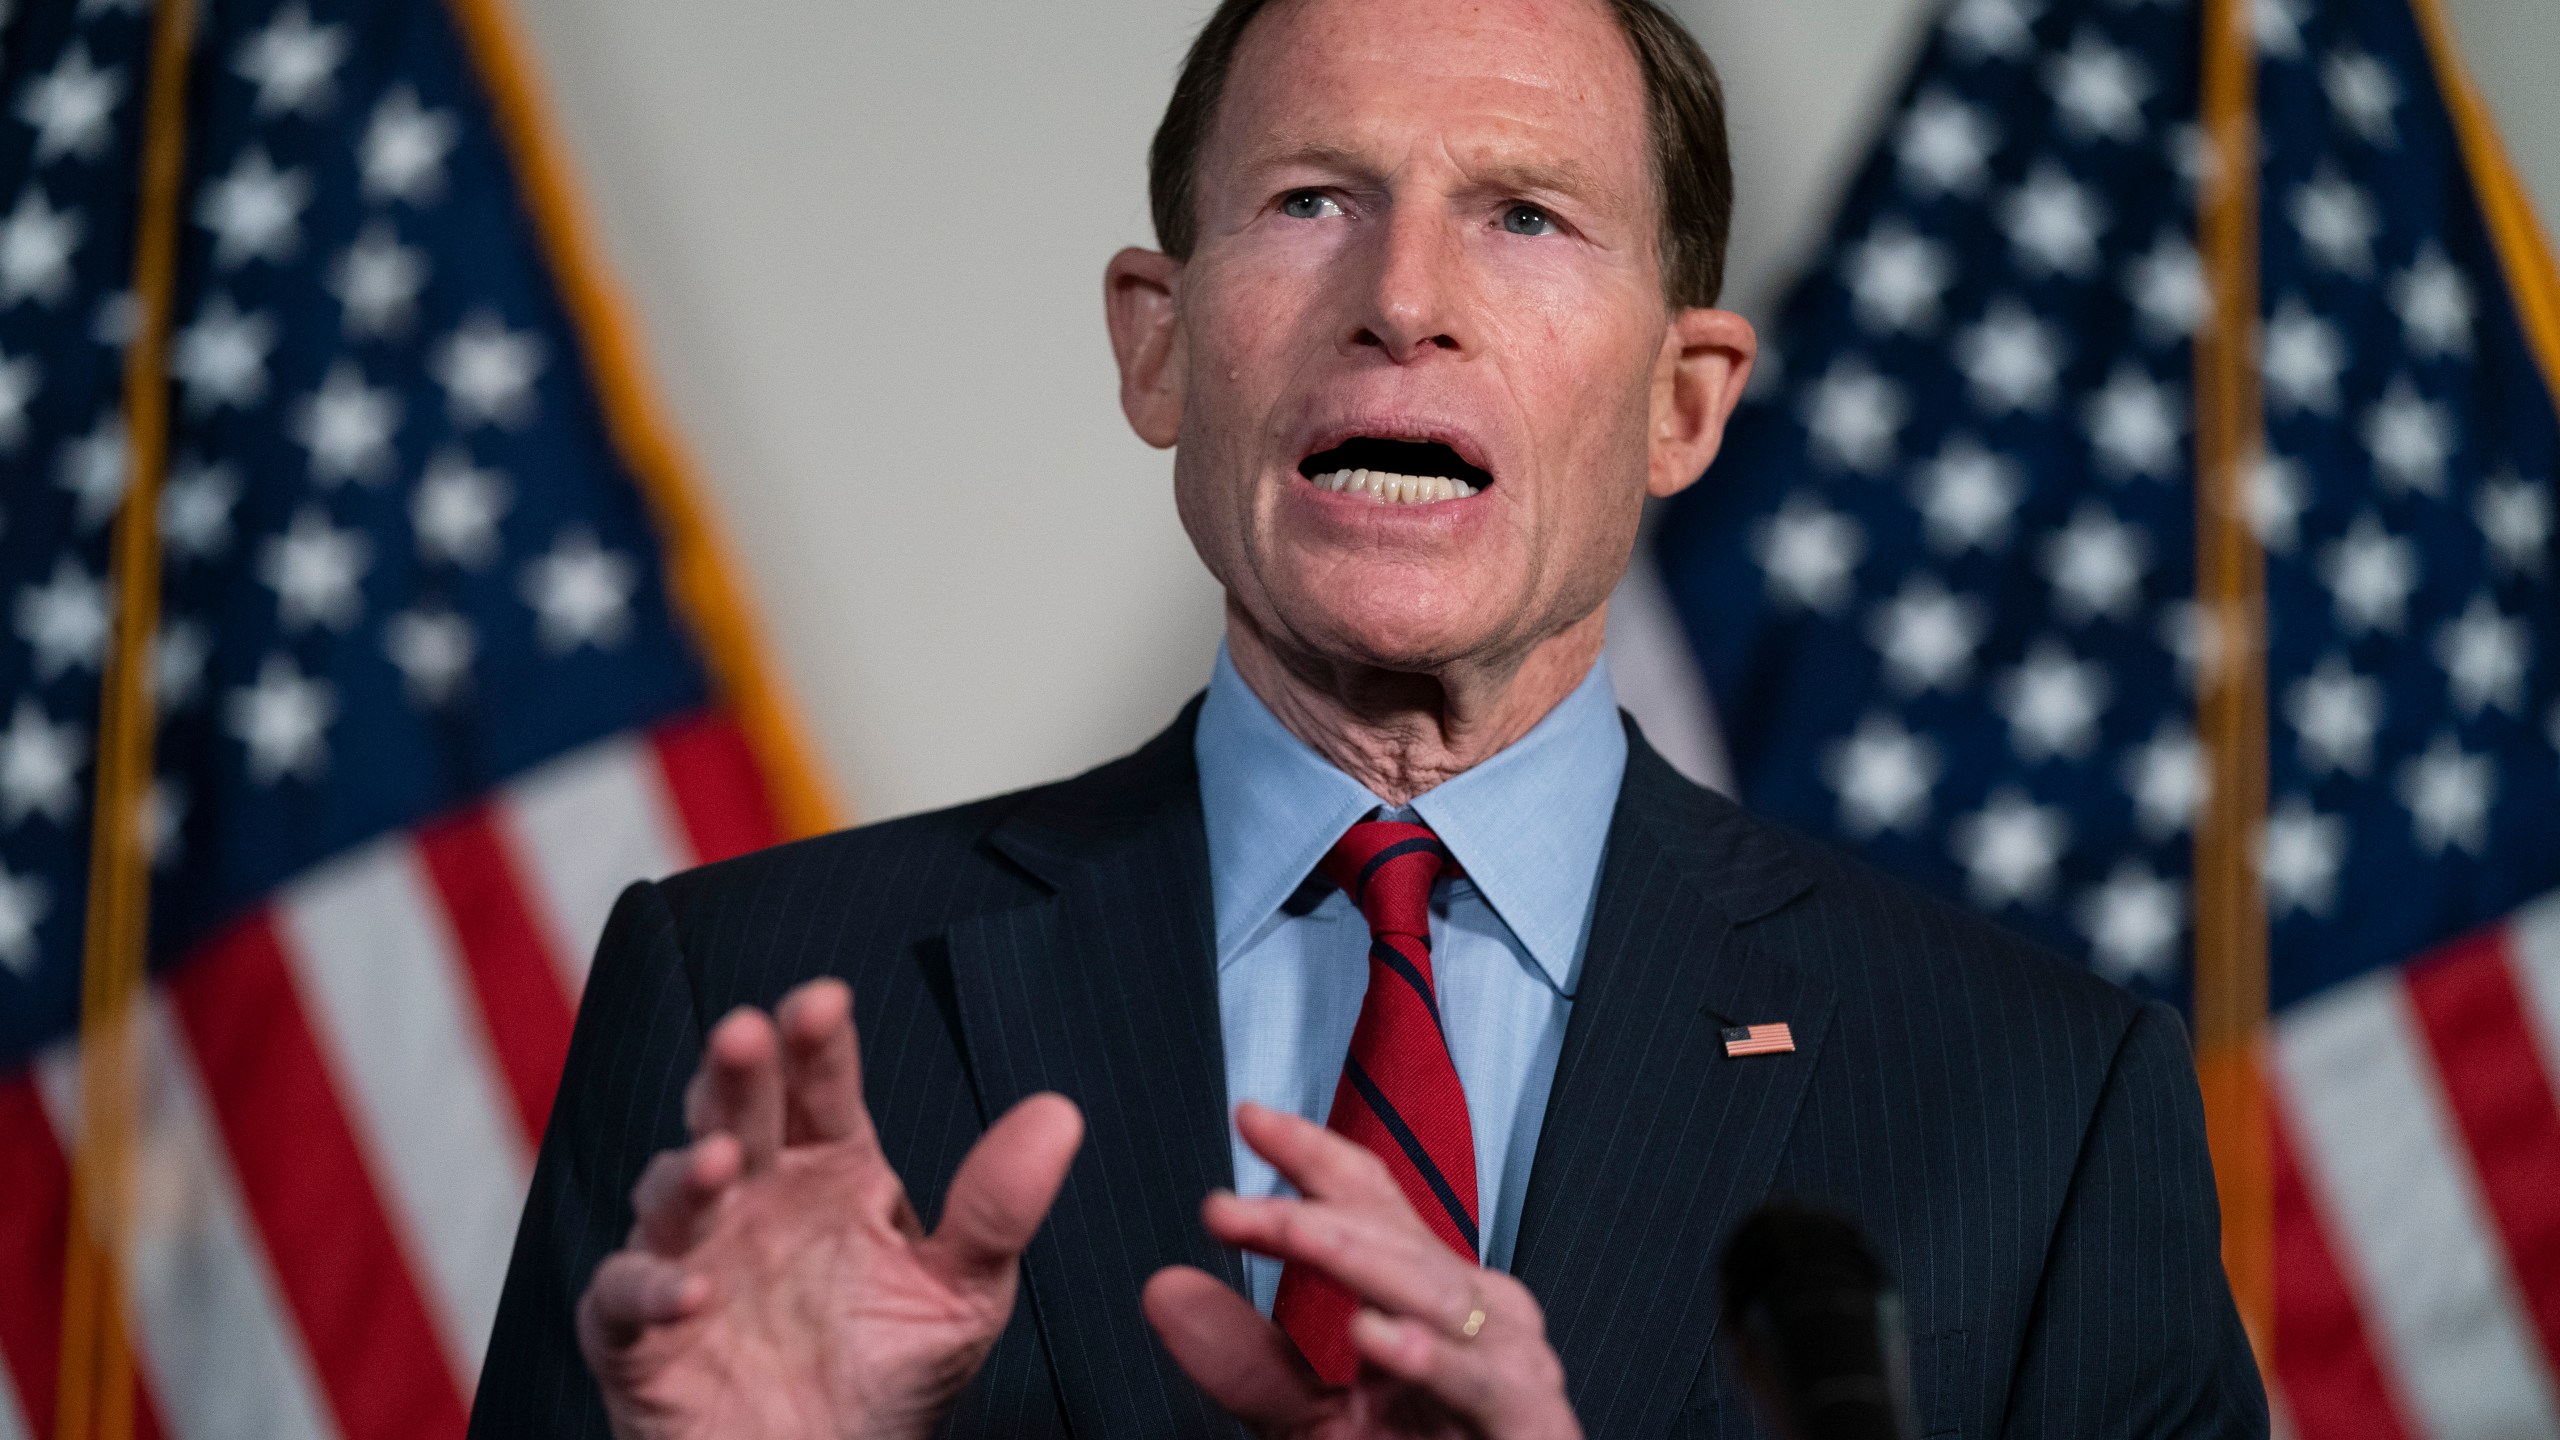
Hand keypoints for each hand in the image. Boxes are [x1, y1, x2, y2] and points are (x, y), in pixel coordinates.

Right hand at [575, 978, 1083, 1439]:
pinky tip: (693, 1288)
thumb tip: (1059, 1112)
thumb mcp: (962, 1293)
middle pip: (736, 1116)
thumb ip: (998, 1206)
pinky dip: (650, 1287)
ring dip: (688, 1174)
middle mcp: (753, 1199)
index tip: (825, 1000)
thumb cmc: (891, 1375)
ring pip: (669, 1196)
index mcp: (828, 1171)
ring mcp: (691, 1259)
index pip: (819, 1089)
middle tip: (746, 1033)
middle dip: (737, 1073)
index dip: (816, 1043)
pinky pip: (626, 1298)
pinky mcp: (639, 1334)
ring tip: (721, 1162)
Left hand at [1142, 1103, 1581, 1439]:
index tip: (1250, 1120)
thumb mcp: (1313, 1418)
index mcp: (1426, 1295)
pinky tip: (1377, 1335)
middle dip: (1306, 1213)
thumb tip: (1166, 1291)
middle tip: (1227, 1208)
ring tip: (1289, 1232)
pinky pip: (1477, 1382)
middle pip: (1392, 1237)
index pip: (1371, 1203)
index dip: (1313, 1155)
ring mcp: (1508, 1362)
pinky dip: (1427, 1358)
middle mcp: (1473, 1313)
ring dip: (1353, 1258)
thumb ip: (1246, 1360)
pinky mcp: (1527, 1421)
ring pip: (1431, 1291)